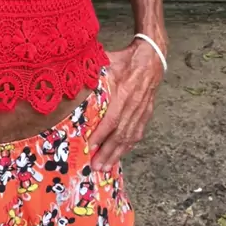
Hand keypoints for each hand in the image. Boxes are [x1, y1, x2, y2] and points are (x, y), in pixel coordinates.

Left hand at [90, 38, 164, 169]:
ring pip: (129, 137)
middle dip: (107, 152)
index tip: (89, 145)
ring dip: (117, 154)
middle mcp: (134, 105)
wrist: (152, 57)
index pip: (112, 118)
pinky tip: (120, 155)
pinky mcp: (147, 114)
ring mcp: (142, 111)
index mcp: (124, 92)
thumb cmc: (126, 59)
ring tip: (105, 167)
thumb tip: (73, 75)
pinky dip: (128, 147)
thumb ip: (94, 72)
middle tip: (95, 166)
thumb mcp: (108, 62)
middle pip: (120, 133)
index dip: (101, 133)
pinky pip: (137, 134)